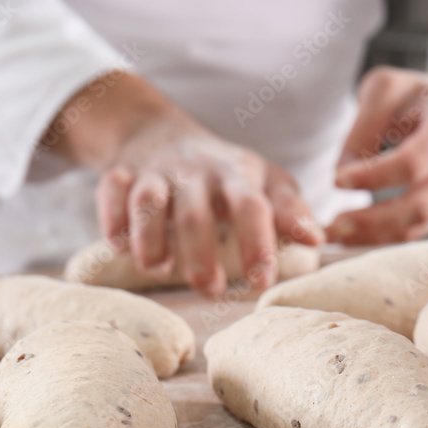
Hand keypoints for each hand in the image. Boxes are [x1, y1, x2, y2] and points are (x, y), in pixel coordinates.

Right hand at [43, 72, 323, 295]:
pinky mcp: (121, 176)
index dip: (257, 244)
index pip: (251, 206)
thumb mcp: (266, 183)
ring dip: (151, 239)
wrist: (164, 136)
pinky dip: (112, 221)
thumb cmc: (227, 174)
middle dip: (201, 255)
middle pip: (195, 212)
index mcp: (237, 175)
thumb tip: (318, 239)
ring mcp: (156, 173)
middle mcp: (195, 172)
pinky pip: (109, 193)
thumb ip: (291, 210)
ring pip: (148, 201)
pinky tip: (121, 247)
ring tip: (158, 269)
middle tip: (210, 290)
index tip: (260, 282)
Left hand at [327, 53, 427, 244]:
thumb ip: (363, 127)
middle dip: (374, 221)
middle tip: (333, 225)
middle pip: (422, 206)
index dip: (374, 176)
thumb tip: (342, 176)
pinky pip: (415, 232)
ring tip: (336, 234)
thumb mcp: (387, 89)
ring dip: (374, 237)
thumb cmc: (417, 97)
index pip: (414, 162)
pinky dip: (382, 238)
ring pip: (419, 227)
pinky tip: (351, 235)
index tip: (337, 181)